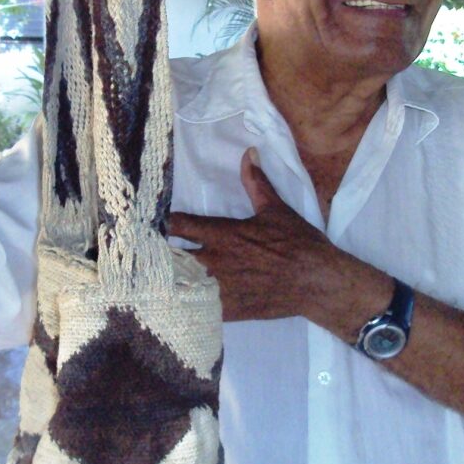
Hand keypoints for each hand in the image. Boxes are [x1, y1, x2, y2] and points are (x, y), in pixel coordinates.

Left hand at [169, 150, 389, 331]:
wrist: (316, 282)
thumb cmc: (296, 243)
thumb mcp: (275, 209)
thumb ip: (256, 183)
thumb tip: (248, 154)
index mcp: (222, 234)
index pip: (179, 225)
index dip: (163, 224)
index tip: (154, 223)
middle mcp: (214, 260)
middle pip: (170, 257)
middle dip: (159, 255)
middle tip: (148, 254)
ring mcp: (219, 288)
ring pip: (179, 285)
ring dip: (169, 280)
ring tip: (156, 280)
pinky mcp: (228, 310)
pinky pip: (197, 309)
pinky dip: (187, 305)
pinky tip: (179, 304)